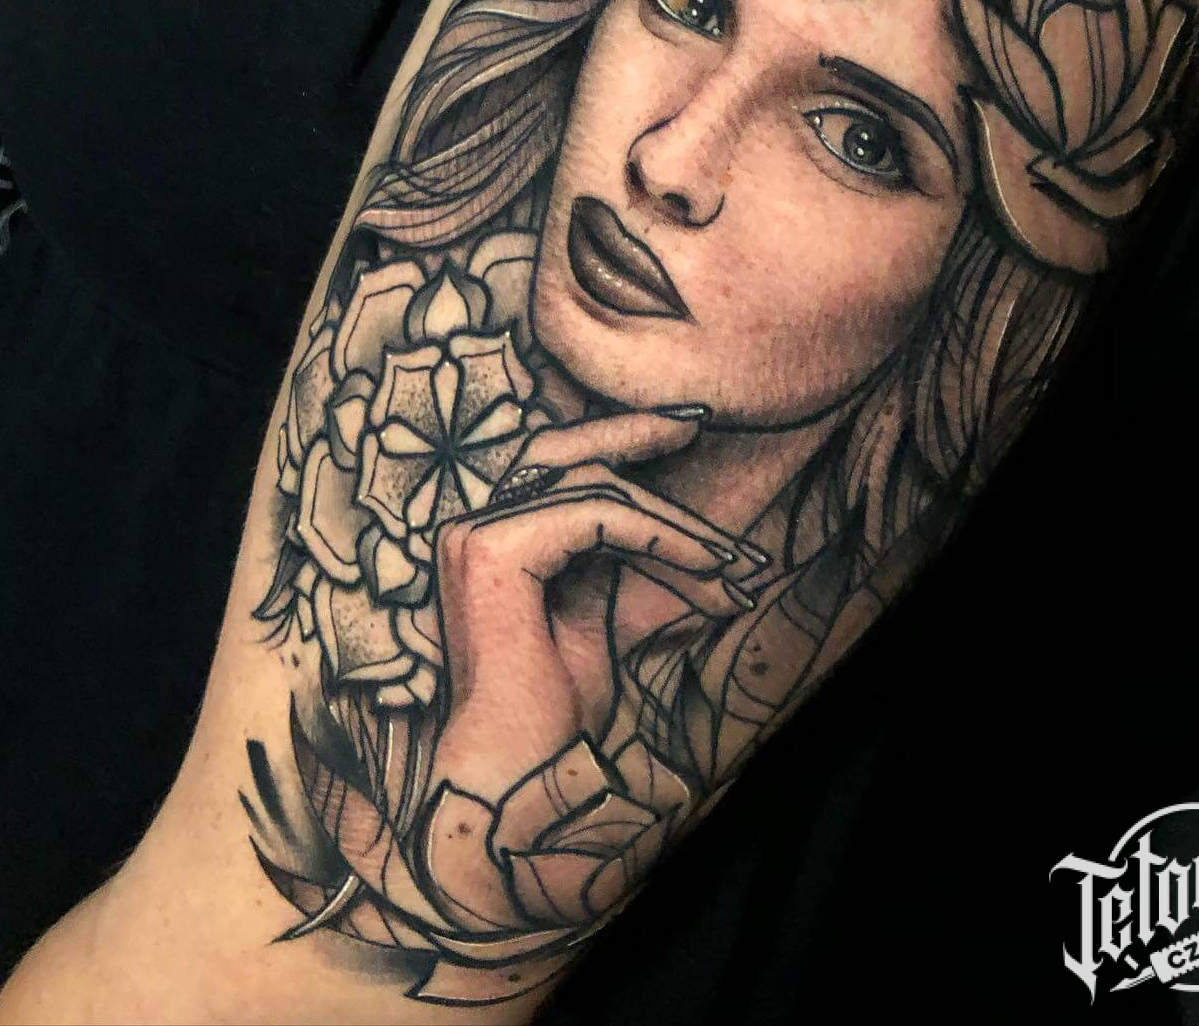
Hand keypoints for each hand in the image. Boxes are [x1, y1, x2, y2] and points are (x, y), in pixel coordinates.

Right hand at [427, 408, 762, 801]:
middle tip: (696, 421)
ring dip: (673, 523)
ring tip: (728, 560)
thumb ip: (620, 562)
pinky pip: (596, 516)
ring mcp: (475, 534)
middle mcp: (470, 527)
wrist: (518, 777)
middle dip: (632, 428)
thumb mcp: (600, 616)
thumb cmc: (555, 713)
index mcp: (487, 538)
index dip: (618, 443)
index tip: (683, 433)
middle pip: (560, 450)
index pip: (557, 469)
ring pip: (594, 489)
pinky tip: (702, 564)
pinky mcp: (493, 550)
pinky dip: (658, 536)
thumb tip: (691, 535)